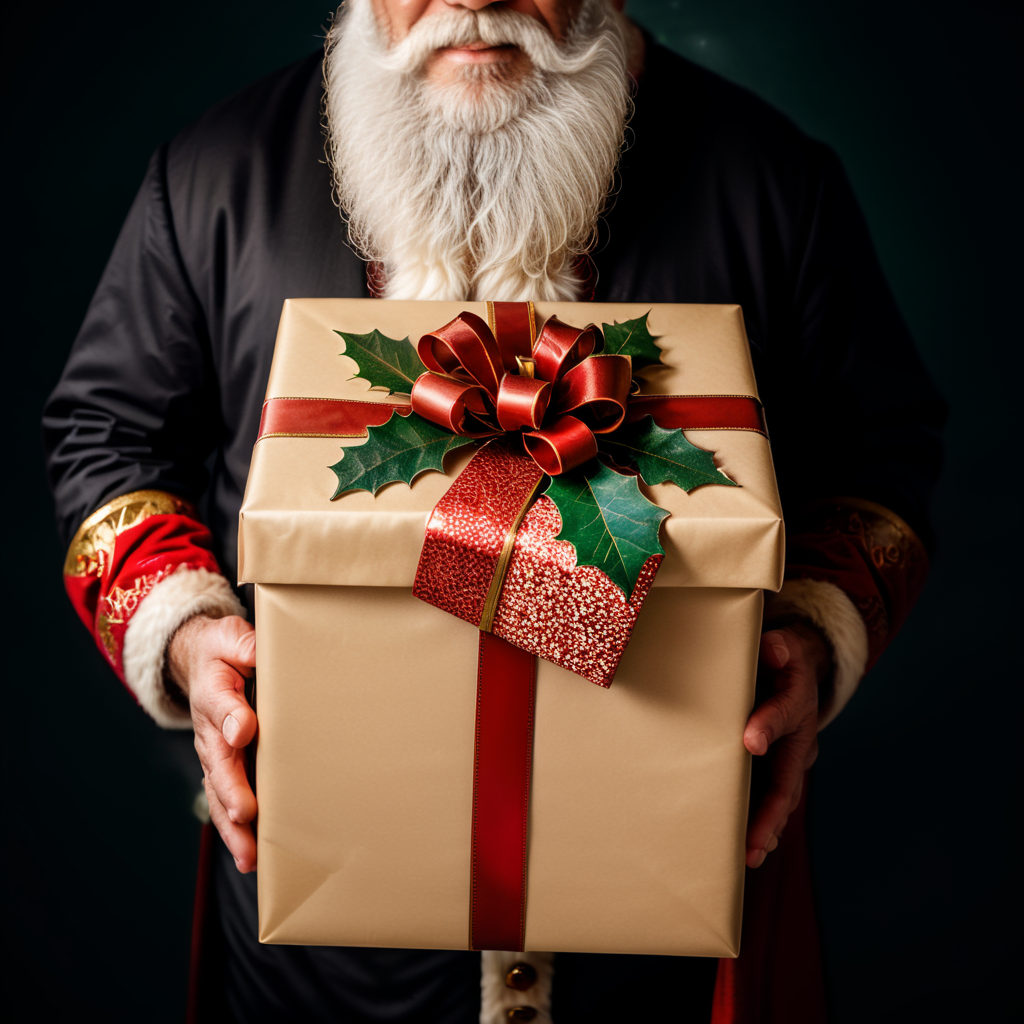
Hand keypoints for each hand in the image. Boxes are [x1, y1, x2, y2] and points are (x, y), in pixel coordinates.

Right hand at [167, 615, 257, 872]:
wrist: (199, 663)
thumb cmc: (224, 651)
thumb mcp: (231, 637)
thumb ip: (242, 643)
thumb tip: (256, 652)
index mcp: (213, 691)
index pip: (221, 703)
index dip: (232, 715)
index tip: (244, 728)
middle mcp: (208, 730)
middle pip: (217, 762)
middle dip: (231, 788)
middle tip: (246, 811)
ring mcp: (212, 754)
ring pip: (219, 793)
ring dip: (232, 824)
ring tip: (248, 853)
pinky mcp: (222, 770)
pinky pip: (225, 803)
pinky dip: (235, 831)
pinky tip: (250, 857)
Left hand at [743, 622, 829, 868]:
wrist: (795, 670)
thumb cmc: (781, 659)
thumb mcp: (782, 645)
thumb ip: (777, 647)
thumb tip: (772, 649)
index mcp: (798, 703)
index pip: (783, 714)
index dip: (767, 726)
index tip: (750, 741)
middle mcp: (799, 741)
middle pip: (787, 779)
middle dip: (771, 811)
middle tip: (755, 839)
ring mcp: (790, 760)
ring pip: (780, 799)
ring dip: (766, 828)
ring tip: (749, 855)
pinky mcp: (774, 770)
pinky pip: (767, 800)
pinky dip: (758, 824)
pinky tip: (742, 847)